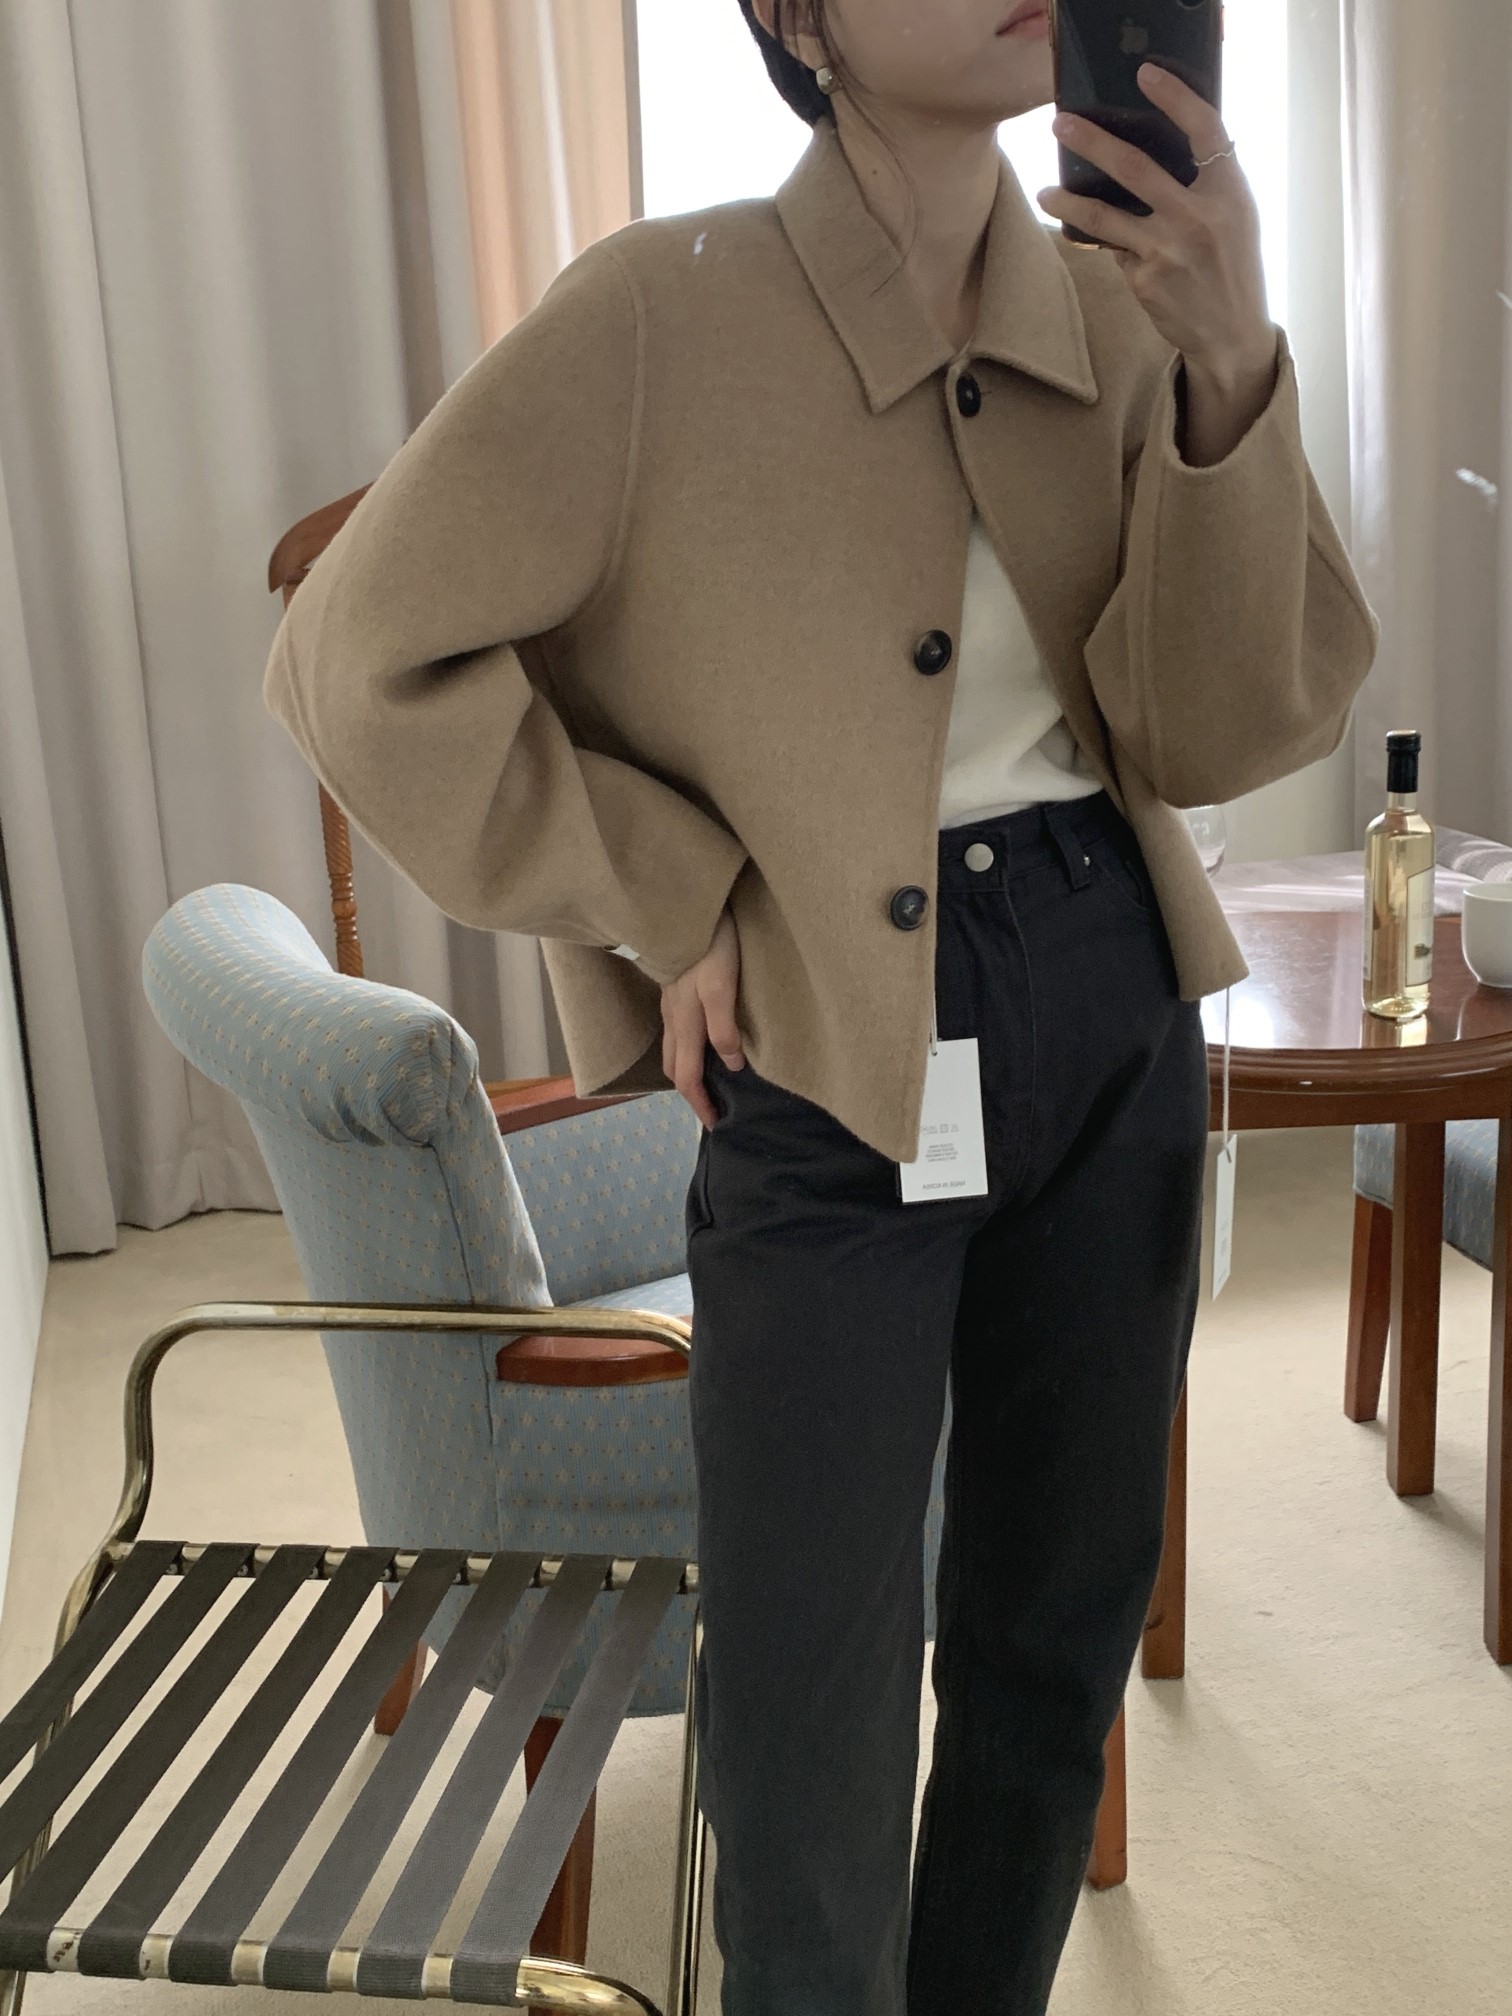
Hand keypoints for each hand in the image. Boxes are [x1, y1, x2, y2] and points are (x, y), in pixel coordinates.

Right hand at [660, 908, 744, 1128]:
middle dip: (691, 1093)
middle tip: (713, 1107)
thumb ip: (724, 1027)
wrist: (688, 904)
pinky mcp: (675, 987)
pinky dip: (688, 1047)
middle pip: (675, 1068)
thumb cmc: (710, 944)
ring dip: (688, 1070)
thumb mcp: (722, 986)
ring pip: (674, 1048)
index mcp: (683, 1022)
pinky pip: (678, 1028)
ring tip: (710, 1079)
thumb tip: (733, 1066)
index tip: (716, 1124)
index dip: (700, 1105)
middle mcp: (672, 1017)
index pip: (687, 1078)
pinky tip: (705, 1040)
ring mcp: (671, 1001)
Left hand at [1035, 64, 1273, 389]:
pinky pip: (1116, 250)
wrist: (1231, 334)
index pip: (1204, 128)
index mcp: (1229, 192)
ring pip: (1104, 215)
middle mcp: (1198, 217)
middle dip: (1092, 142)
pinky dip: (1112, 245)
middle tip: (1060, 124)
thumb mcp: (1236, 216)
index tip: (1145, 75)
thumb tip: (1150, 153)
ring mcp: (1167, 250)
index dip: (1175, 97)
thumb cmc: (1232, 266)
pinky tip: (1114, 250)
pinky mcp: (1144, 279)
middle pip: (1135, 166)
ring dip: (1068, 201)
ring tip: (1045, 193)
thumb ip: (1205, 184)